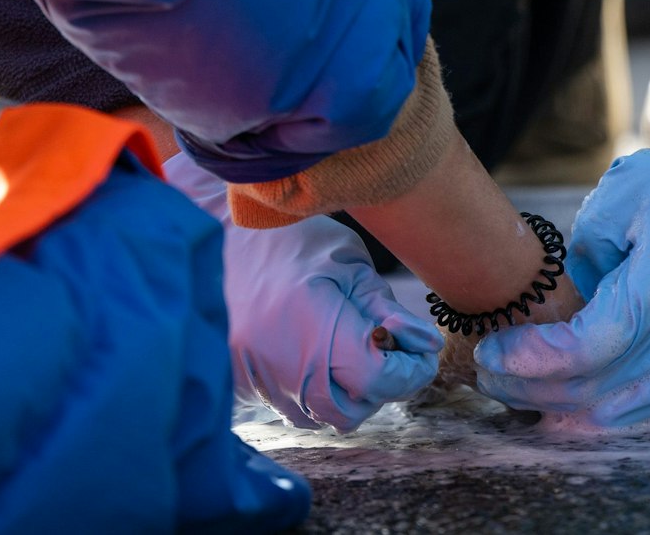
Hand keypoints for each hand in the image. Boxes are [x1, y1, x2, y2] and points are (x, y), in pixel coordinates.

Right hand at [163, 153, 443, 430]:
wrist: (221, 233)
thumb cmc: (292, 240)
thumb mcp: (350, 264)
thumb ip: (388, 312)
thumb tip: (427, 346)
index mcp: (314, 328)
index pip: (378, 380)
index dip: (410, 370)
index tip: (421, 350)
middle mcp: (283, 363)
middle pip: (351, 410)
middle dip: (381, 386)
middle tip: (390, 349)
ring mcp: (257, 377)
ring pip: (321, 415)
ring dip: (348, 392)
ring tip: (351, 347)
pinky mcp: (241, 381)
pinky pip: (291, 406)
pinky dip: (315, 390)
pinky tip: (318, 353)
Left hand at [472, 129, 649, 427]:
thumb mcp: (630, 188)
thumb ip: (586, 241)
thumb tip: (570, 289)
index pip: (581, 352)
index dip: (529, 360)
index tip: (493, 349)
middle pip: (593, 391)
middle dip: (530, 389)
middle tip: (490, 374)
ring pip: (625, 413)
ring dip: (567, 409)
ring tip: (524, 390)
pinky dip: (625, 418)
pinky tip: (588, 408)